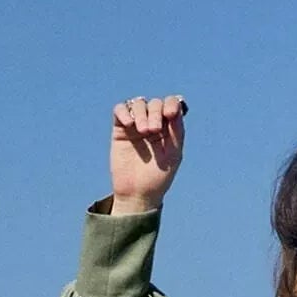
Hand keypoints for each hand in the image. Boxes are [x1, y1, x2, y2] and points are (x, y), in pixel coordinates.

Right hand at [110, 93, 187, 209]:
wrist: (137, 193)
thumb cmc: (158, 177)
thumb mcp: (173, 155)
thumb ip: (177, 132)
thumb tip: (176, 108)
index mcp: (169, 128)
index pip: (171, 105)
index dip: (171, 104)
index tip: (170, 115)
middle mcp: (153, 123)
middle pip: (155, 103)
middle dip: (155, 112)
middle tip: (153, 130)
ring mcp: (136, 125)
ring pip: (138, 104)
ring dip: (141, 113)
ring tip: (142, 131)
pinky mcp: (120, 129)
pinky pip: (120, 110)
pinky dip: (124, 112)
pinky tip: (129, 125)